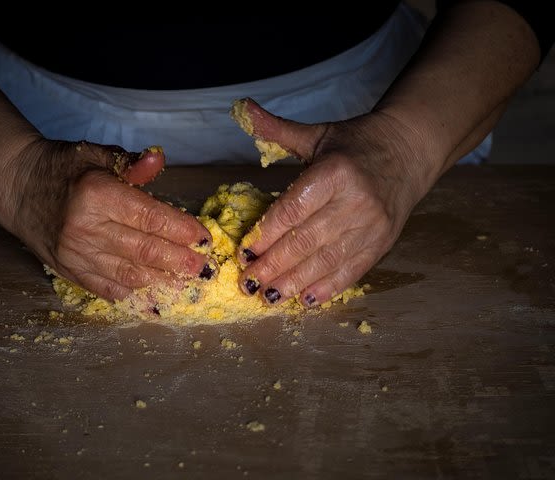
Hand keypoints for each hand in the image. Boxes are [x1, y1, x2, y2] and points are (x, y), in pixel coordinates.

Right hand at [0, 139, 211, 300]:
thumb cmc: (61, 167)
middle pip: (143, 251)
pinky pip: (105, 289)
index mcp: (97, 194)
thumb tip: (159, 160)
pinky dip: (132, 296)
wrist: (16, 186)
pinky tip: (154, 301)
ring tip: (186, 286)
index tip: (203, 238)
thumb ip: (130, 162)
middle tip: (202, 269)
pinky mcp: (68, 271)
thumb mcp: (95, 153)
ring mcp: (76, 254)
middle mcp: (86, 228)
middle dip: (178, 262)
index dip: (180, 230)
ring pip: (128, 275)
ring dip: (161, 283)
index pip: (149, 217)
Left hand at [236, 98, 430, 306]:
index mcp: (335, 172)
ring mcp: (371, 226)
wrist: (410, 151)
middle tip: (247, 282)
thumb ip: (276, 129)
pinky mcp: (382, 243)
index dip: (266, 234)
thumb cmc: (355, 144)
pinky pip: (351, 271)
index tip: (244, 251)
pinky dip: (327, 288)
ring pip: (326, 261)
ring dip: (294, 282)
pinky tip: (304, 300)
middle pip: (305, 241)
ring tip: (268, 297)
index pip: (292, 210)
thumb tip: (241, 108)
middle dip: (273, 265)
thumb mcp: (317, 134)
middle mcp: (355, 202)